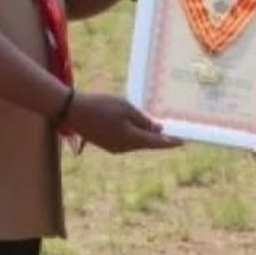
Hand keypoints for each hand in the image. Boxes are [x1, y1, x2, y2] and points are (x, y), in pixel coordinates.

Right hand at [65, 92, 181, 153]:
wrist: (73, 111)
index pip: (156, 143)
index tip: (182, 142)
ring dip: (144, 136)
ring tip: (154, 126)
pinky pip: (125, 141)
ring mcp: (114, 148)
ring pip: (135, 142)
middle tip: (171, 131)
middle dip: (157, 138)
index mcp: (131, 139)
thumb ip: (143, 120)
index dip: (169, 142)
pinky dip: (133, 135)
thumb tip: (157, 130)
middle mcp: (124, 147)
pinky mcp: (107, 144)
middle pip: (146, 144)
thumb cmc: (101, 106)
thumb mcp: (126, 108)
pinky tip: (134, 125)